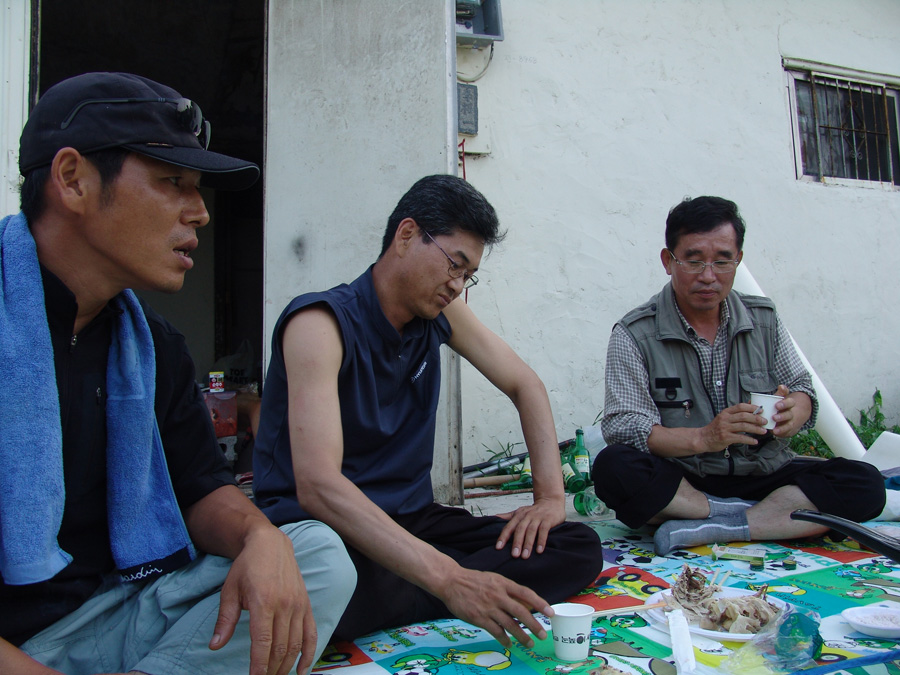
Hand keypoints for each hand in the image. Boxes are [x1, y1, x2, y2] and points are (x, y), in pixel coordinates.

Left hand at [210, 527, 314, 674]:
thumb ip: (225, 620)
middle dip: (271, 670)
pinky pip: (311, 633)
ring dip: (287, 666)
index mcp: (264, 602)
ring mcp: (298, 605)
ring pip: (296, 644)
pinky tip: (302, 670)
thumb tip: (215, 645)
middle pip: (281, 647)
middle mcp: (284, 605)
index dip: (259, 665)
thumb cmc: (247, 567)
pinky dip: (309, 654)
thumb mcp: (230, 591)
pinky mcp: (306, 604)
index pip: (263, 642)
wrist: (270, 544)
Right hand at [438, 567, 551, 647]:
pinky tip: (509, 643)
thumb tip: (525, 605)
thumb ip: (508, 591)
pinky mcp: (479, 617)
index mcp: (503, 583)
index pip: (526, 593)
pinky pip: (495, 631)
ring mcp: (488, 607)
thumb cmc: (473, 580)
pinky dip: (504, 638)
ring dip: (522, 636)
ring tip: (530, 643)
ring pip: (510, 624)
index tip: (550, 612)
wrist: (451, 581)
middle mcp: (498, 595)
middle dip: (534, 624)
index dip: (540, 603)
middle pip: (520, 612)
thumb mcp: (493, 579)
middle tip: (543, 634)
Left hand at [493, 495, 564, 558]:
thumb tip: (493, 518)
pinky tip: (539, 551)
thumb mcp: (520, 511)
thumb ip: (508, 516)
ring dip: (528, 544)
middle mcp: (527, 516)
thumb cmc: (534, 511)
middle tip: (514, 555)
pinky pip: (544, 531)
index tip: (498, 548)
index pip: (509, 527)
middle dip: (516, 542)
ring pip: (531, 531)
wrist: (551, 502)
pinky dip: (541, 541)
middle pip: (520, 530)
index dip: (503, 537)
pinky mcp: (548, 520)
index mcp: (518, 515)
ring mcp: (538, 518)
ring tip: (525, 556)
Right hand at [697, 402, 767, 452]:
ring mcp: (725, 428)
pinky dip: (749, 440)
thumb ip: (736, 413)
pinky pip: (740, 438)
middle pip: (744, 416)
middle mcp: (725, 419)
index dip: (752, 407)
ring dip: (755, 429)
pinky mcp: (725, 438)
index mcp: (726, 412)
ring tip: (763, 431)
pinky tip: (755, 441)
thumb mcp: (724, 417)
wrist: (703, 438)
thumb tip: (751, 405)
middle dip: (756, 418)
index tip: (761, 410)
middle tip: (765, 422)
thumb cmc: (716, 428)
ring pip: (743, 426)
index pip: (740, 406)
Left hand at [771, 384, 810, 437]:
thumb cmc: (783, 405)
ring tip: (775, 430)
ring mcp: (792, 422)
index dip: (784, 404)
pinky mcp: (790, 430)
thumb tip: (781, 386)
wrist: (795, 415)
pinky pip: (787, 433)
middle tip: (774, 417)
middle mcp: (792, 414)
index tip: (777, 405)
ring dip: (782, 428)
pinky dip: (782, 434)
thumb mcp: (782, 398)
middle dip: (782, 417)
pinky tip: (776, 435)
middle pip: (789, 415)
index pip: (789, 403)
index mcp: (790, 404)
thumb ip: (780, 393)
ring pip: (789, 426)